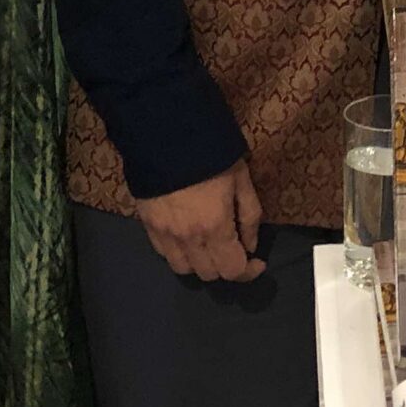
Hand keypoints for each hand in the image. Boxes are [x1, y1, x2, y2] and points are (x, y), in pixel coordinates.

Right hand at [136, 158, 264, 282]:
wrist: (165, 132)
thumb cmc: (212, 153)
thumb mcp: (241, 179)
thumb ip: (249, 216)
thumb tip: (250, 246)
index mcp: (215, 227)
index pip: (233, 270)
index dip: (249, 272)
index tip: (257, 260)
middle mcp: (188, 239)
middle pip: (209, 274)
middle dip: (226, 265)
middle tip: (234, 246)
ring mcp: (164, 234)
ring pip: (183, 269)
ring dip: (200, 263)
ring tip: (208, 244)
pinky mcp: (147, 225)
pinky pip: (163, 253)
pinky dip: (179, 253)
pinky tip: (186, 237)